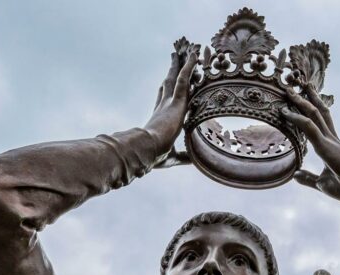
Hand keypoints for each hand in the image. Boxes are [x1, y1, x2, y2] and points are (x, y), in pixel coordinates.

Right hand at [143, 44, 198, 167]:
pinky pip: (184, 78)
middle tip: (175, 56)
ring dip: (181, 63)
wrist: (145, 151)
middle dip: (173, 70)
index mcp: (160, 119)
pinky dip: (189, 66)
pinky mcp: (176, 102)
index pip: (164, 99)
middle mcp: (164, 107)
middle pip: (169, 83)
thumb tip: (193, 161)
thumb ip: (183, 157)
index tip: (168, 79)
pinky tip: (194, 54)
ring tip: (185, 49)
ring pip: (177, 77)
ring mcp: (170, 103)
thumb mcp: (173, 158)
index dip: (167, 89)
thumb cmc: (154, 157)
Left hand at [281, 84, 339, 201]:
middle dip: (307, 98)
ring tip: (289, 90)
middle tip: (297, 86)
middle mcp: (331, 139)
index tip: (303, 100)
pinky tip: (285, 112)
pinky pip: (309, 127)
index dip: (311, 110)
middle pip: (318, 112)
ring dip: (300, 101)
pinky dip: (296, 118)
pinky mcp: (326, 146)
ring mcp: (328, 140)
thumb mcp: (323, 183)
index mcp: (332, 146)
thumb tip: (295, 175)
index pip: (320, 122)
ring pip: (313, 114)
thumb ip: (309, 178)